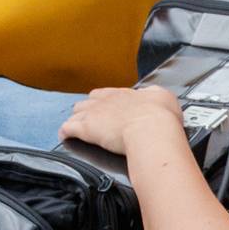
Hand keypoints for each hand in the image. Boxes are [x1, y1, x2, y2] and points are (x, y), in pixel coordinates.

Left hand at [59, 86, 182, 154]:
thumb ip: (155, 94)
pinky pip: (69, 129)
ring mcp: (94, 114)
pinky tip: (65, 136)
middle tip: (89, 117)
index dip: (104, 100)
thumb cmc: (160, 117)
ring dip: (75, 119)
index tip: (104, 106)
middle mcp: (107, 101)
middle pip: (89, 102)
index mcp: (125, 95)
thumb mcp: (163, 97)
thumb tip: (154, 94)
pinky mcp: (86, 130)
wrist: (151, 129)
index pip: (107, 94)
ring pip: (76, 113)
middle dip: (87, 109)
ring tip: (75, 125)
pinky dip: (65, 132)